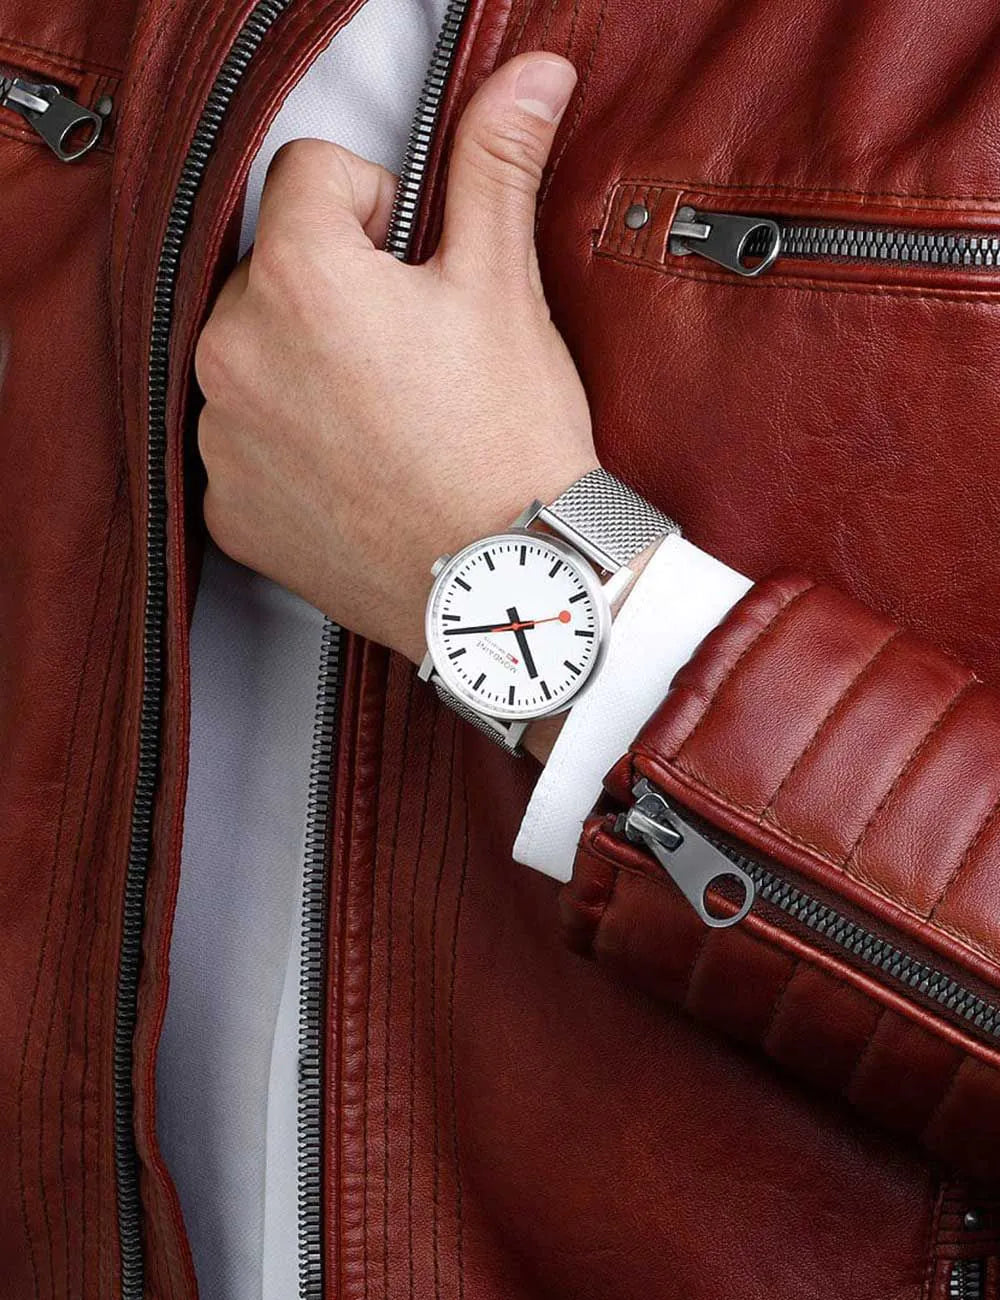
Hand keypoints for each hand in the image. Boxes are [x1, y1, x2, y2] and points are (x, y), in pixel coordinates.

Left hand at [195, 51, 595, 667]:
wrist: (507, 584)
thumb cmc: (508, 445)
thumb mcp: (504, 289)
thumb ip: (497, 166)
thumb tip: (530, 79)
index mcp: (300, 278)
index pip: (311, 173)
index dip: (376, 206)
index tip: (415, 265)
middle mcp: (236, 352)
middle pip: (275, 268)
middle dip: (335, 290)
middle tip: (412, 354)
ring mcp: (225, 438)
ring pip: (255, 355)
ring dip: (305, 367)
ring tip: (389, 419)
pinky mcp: (230, 508)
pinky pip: (246, 441)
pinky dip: (289, 445)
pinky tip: (359, 468)